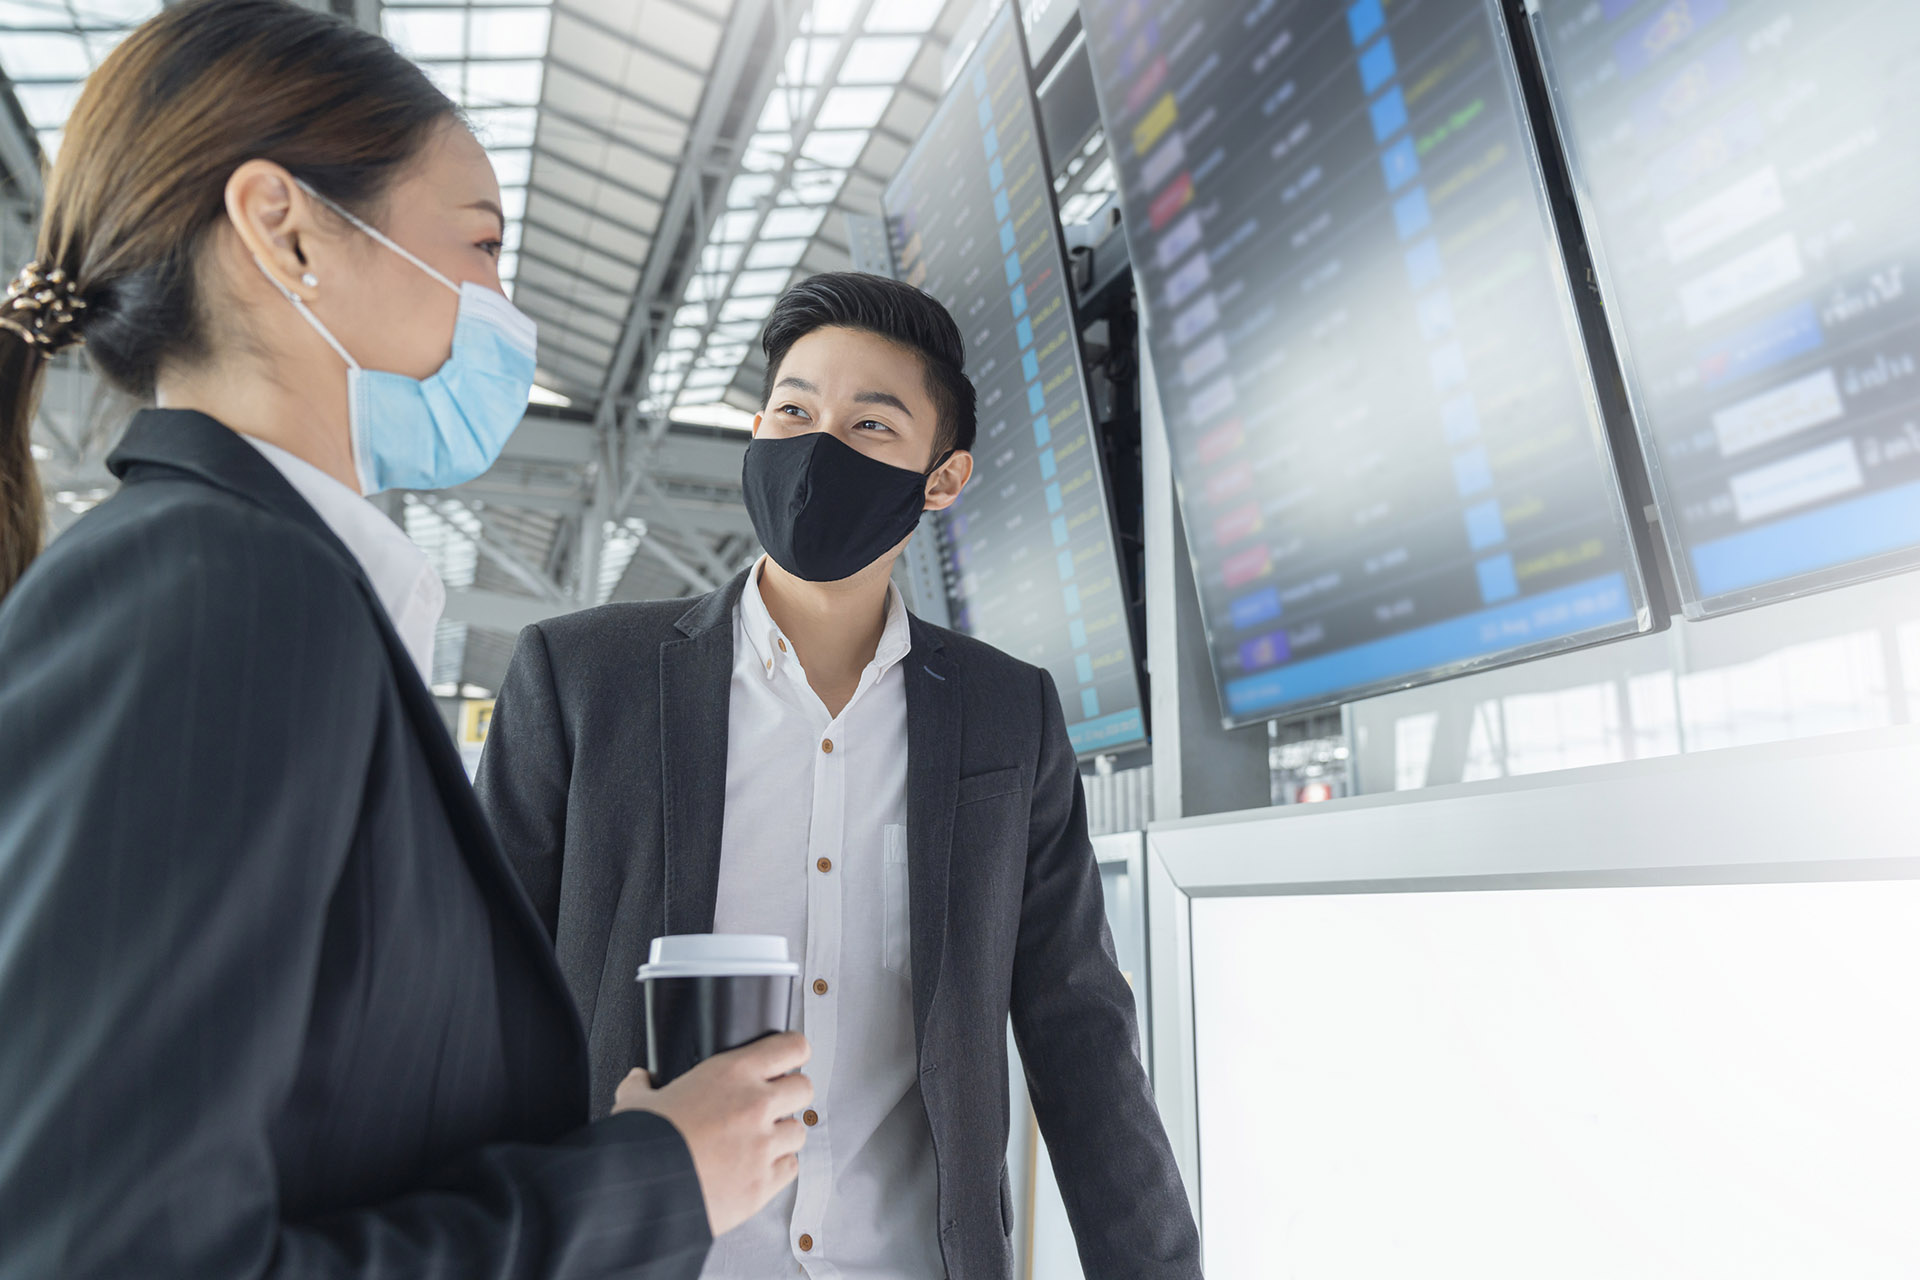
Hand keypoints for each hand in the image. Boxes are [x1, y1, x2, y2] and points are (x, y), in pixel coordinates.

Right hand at [614, 1032, 812, 1236]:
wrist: (642, 1192)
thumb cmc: (643, 1145)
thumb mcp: (636, 1102)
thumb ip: (642, 1085)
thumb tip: (639, 1080)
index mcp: (731, 1073)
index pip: (790, 1047)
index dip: (793, 1051)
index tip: (790, 1057)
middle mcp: (755, 1105)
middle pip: (804, 1088)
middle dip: (791, 1095)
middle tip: (772, 1104)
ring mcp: (763, 1145)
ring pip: (799, 1131)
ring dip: (783, 1135)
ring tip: (759, 1141)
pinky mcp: (764, 1183)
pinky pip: (790, 1168)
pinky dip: (778, 1167)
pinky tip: (757, 1167)